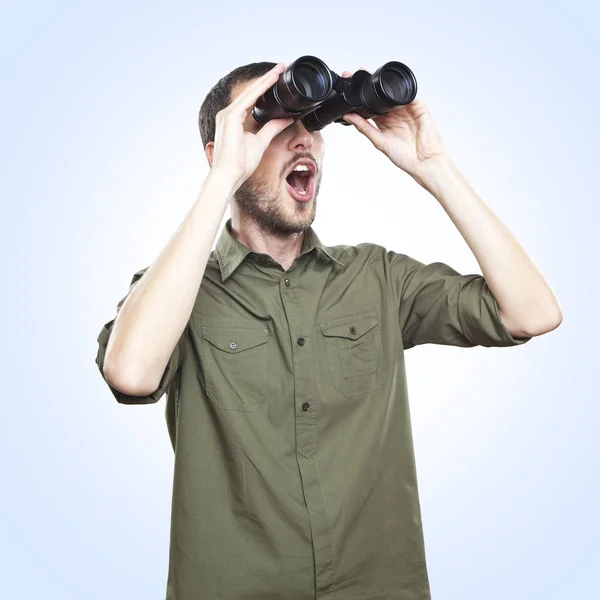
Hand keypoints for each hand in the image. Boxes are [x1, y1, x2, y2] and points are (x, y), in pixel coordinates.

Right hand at [210, 63, 293, 188]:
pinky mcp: (230, 117)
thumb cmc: (240, 164)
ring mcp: (227, 114)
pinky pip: (249, 98)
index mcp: (233, 120)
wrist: (229, 176)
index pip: (252, 99)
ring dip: (266, 80)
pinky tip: (272, 80)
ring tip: (279, 69)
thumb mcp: (261, 142)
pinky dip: (261, 88)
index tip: (278, 78)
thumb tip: (287, 118)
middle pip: (251, 92)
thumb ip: (272, 128)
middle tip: (281, 67)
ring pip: (251, 92)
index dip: (265, 88)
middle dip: (267, 79)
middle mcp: (228, 114)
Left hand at [340, 68, 446, 177]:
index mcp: (383, 121)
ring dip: (386, 88)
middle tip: (360, 80)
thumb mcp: (379, 141)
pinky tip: (395, 94)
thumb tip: (348, 116)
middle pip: (381, 97)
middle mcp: (394, 114)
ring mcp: (407, 109)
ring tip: (375, 83)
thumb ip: (364, 127)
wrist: (423, 162)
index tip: (350, 90)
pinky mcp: (419, 108)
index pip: (370, 106)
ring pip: (394, 94)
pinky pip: (410, 96)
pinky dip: (403, 93)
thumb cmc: (403, 156)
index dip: (361, 98)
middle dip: (371, 88)